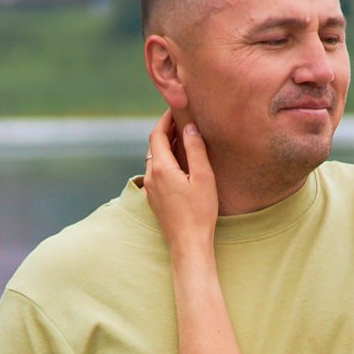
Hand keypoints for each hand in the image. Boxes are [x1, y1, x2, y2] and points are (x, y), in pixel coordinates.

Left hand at [144, 113, 217, 252]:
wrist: (188, 245)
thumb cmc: (200, 213)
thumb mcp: (203, 177)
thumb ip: (195, 150)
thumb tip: (189, 127)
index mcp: (161, 168)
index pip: (157, 134)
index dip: (165, 119)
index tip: (176, 108)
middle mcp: (151, 177)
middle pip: (153, 145)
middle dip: (166, 130)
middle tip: (182, 119)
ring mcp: (150, 190)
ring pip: (154, 159)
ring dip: (165, 146)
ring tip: (182, 138)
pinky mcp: (154, 199)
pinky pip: (156, 172)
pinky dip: (165, 160)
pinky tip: (180, 163)